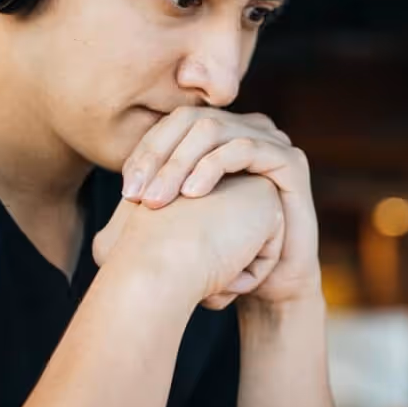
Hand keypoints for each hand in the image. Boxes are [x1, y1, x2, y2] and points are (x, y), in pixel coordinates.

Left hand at [121, 108, 320, 307]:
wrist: (269, 285)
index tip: (126, 192)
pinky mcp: (290, 160)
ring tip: (159, 200)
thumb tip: (116, 192)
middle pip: (190, 120)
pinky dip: (213, 167)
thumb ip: (156, 196)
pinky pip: (245, 148)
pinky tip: (193, 194)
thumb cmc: (223, 255)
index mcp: (220, 137)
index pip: (173, 125)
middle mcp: (245, 130)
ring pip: (213, 130)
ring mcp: (271, 141)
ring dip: (179, 163)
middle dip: (158, 157)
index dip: (146, 152)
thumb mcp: (181, 221)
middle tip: (137, 197)